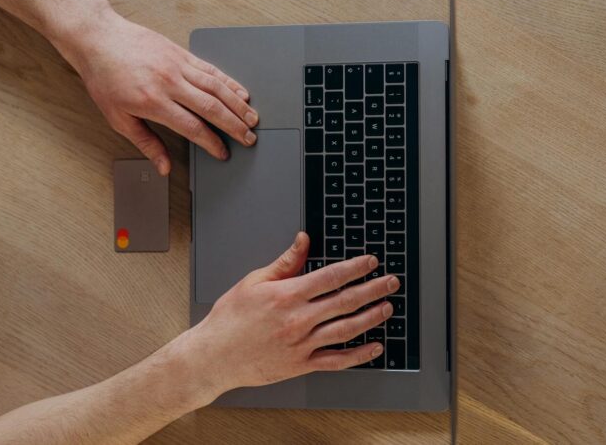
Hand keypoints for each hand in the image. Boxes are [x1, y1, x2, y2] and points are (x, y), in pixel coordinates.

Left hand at [54, 8, 257, 174]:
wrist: (98, 40)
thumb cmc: (104, 78)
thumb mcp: (118, 118)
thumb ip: (146, 143)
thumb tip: (163, 167)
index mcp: (153, 102)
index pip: (193, 127)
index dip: (212, 143)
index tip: (223, 153)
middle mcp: (169, 82)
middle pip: (212, 108)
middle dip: (235, 126)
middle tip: (250, 138)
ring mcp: (177, 66)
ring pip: (217, 88)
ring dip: (238, 105)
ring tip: (253, 119)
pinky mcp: (181, 54)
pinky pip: (211, 69)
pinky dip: (229, 82)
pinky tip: (240, 93)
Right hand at [180, 232, 397, 406]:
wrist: (214, 356)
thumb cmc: (230, 319)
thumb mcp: (254, 282)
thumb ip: (285, 262)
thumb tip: (303, 240)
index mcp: (287, 296)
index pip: (331, 277)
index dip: (355, 268)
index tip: (371, 262)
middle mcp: (298, 320)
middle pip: (345, 301)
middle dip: (373, 289)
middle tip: (391, 282)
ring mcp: (302, 344)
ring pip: (346, 330)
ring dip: (371, 317)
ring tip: (387, 307)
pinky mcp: (301, 365)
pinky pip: (337, 360)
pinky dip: (359, 355)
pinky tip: (374, 346)